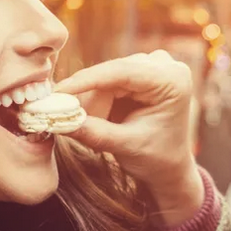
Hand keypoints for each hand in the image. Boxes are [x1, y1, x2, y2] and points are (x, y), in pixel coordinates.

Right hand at [54, 51, 203, 225]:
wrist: (169, 165)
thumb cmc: (156, 158)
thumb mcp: (126, 146)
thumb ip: (94, 132)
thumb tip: (58, 120)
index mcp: (173, 80)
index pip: (123, 72)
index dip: (87, 80)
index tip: (58, 92)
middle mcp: (164, 65)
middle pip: (111, 74)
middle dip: (88, 98)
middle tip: (65, 121)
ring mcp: (151, 65)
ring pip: (104, 77)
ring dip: (92, 103)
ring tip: (97, 129)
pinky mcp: (138, 70)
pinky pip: (105, 80)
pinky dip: (97, 100)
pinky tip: (101, 118)